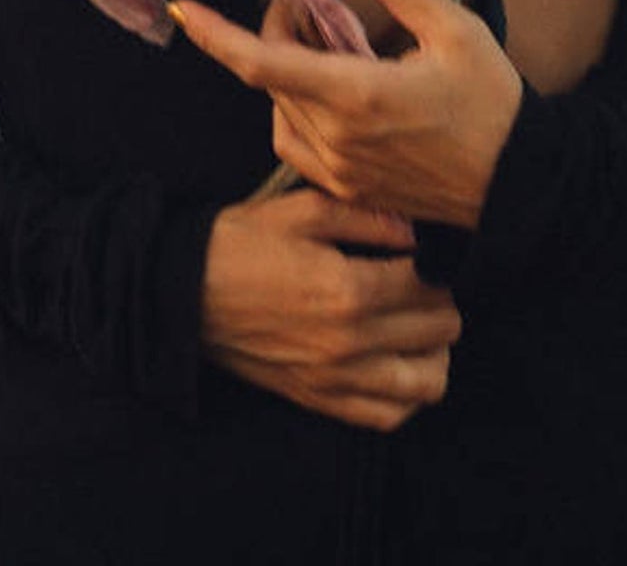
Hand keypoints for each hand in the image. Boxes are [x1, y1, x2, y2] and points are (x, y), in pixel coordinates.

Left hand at [173, 0, 523, 226]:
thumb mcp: (456, 30)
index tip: (181, 8)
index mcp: (358, 93)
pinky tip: (328, 92)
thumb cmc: (493, 104)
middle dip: (276, 32)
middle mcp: (337, 137)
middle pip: (270, 77)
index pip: (262, 62)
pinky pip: (296, 144)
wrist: (518, 186)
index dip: (215, 34)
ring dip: (285, 73)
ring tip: (321, 46)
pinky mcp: (347, 189)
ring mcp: (339, 169)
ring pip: (280, 111)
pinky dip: (296, 111)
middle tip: (302, 3)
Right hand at [200, 186, 460, 430]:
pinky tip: (402, 364)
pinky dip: (409, 395)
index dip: (438, 263)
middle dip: (441, 301)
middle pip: (437, 331)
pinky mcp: (319, 400)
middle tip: (427, 282)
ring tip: (422, 325)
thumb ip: (365, 216)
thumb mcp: (301, 210)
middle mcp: (350, 343)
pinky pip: (388, 416)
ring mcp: (336, 379)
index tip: (428, 252)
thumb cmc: (241, 243)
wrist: (185, 292)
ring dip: (436, 351)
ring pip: (426, 383)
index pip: (429, 284)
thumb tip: (414, 227)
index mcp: (348, 289)